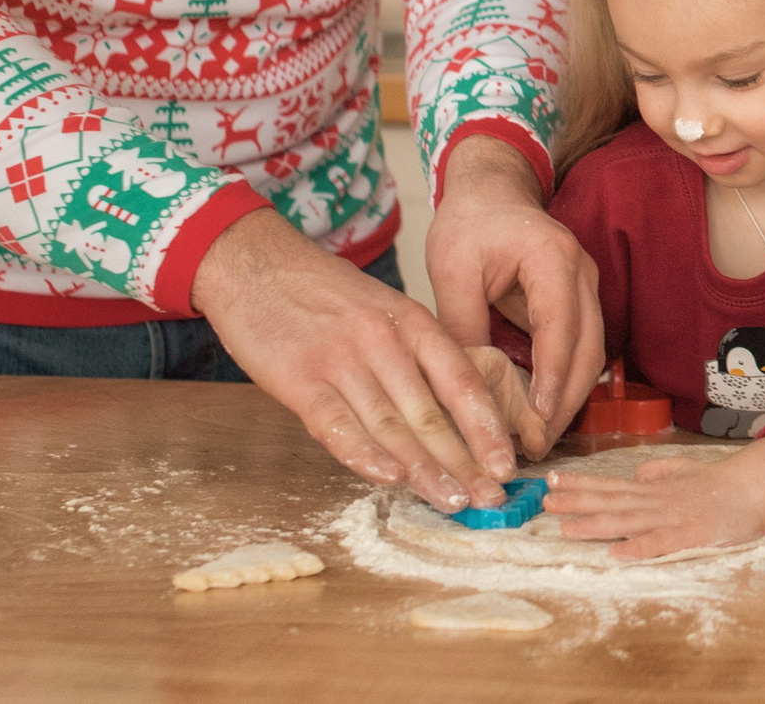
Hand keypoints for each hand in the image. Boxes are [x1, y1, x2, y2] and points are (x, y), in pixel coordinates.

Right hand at [191, 209, 515, 511]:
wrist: (257, 263)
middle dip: (466, 459)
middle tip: (492, 498)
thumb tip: (447, 411)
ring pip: (392, 424)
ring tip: (454, 500)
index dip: (486, 425)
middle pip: (432, 410)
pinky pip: (337, 423)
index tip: (507, 463)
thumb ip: (412, 354)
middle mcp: (384, 339)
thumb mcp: (383, 309)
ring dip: (426, 468)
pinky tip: (390, 478)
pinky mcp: (299, 378)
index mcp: (411, 321)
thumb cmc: (324, 293)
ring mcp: (342, 358)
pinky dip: (364, 454)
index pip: (461, 379)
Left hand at [426, 135, 605, 444]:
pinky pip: (580, 346)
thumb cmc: (471, 221)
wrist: (491, 189)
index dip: (552, 380)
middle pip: (589, 348)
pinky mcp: (577, 300)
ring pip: (592, 352)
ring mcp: (585, 286)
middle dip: (566, 401)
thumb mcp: (452, 270)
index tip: (534, 422)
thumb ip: (462, 326)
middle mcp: (581, 273)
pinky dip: (564, 380)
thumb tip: (465, 388)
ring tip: (537, 437)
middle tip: (535, 445)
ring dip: (569, 396)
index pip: (562, 328)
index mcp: (552, 259)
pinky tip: (539, 410)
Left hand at [541, 436, 764, 558]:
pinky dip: (638, 548)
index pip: (612, 486)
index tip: (553, 481)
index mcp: (655, 489)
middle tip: (544, 498)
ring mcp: (672, 517)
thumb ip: (662, 472)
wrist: (757, 484)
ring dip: (596, 524)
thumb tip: (637, 475)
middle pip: (611, 501)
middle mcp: (657, 501)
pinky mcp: (692, 535)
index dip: (582, 484)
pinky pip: (661, 544)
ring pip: (628, 522)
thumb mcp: (687, 471)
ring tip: (564, 526)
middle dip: (577, 501)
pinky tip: (617, 553)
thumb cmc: (722, 482)